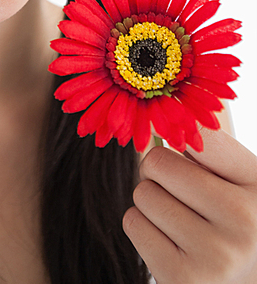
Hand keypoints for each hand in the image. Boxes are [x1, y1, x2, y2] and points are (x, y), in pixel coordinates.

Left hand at [122, 126, 256, 283]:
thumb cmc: (233, 226)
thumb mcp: (239, 183)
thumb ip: (211, 148)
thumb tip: (171, 110)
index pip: (202, 134)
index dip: (180, 137)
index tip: (181, 147)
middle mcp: (245, 221)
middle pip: (158, 162)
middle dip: (159, 175)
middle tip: (182, 196)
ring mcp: (214, 254)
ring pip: (143, 193)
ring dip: (151, 205)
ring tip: (181, 225)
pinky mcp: (182, 279)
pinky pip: (133, 223)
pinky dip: (144, 230)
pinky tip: (172, 245)